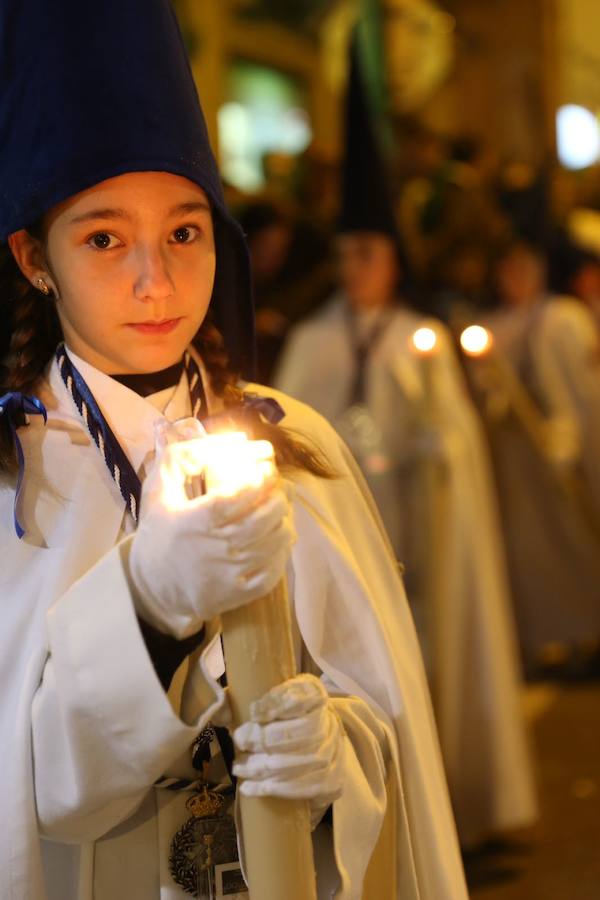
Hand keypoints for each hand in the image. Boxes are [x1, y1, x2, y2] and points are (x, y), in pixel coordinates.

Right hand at [129, 442, 295, 638]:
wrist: (154, 587)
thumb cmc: (159, 534)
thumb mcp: (157, 493)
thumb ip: (180, 460)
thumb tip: (211, 434)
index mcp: (197, 521)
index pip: (237, 497)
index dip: (259, 481)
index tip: (268, 470)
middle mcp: (217, 547)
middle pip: (262, 519)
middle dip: (279, 499)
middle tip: (282, 489)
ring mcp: (230, 573)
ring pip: (273, 544)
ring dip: (284, 523)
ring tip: (282, 511)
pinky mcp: (239, 593)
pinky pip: (272, 572)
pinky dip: (282, 554)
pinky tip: (279, 540)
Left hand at [233, 674, 345, 823]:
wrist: (320, 744)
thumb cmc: (288, 719)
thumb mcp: (274, 699)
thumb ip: (249, 701)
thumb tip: (220, 709)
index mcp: (314, 695)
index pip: (299, 698)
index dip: (276, 705)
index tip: (253, 712)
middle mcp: (329, 722)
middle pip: (297, 732)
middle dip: (263, 738)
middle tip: (240, 740)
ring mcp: (333, 753)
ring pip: (297, 763)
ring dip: (262, 767)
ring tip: (239, 767)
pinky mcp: (332, 781)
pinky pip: (302, 788)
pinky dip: (273, 789)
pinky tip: (250, 788)